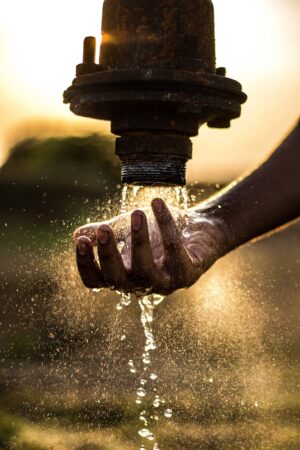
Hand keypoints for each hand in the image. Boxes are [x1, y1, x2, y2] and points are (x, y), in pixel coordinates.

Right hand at [75, 199, 230, 294]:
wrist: (198, 230)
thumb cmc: (158, 233)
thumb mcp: (126, 230)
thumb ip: (103, 234)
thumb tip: (76, 234)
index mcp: (122, 275)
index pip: (96, 281)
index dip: (86, 264)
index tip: (82, 240)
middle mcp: (140, 284)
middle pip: (117, 280)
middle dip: (109, 255)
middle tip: (104, 228)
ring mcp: (165, 282)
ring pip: (147, 271)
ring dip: (139, 241)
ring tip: (137, 213)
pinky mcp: (187, 274)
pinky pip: (175, 251)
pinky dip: (167, 226)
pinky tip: (158, 203)